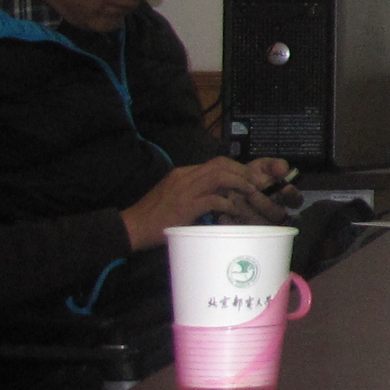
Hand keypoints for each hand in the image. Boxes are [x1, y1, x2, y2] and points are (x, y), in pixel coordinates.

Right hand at [122, 156, 289, 252]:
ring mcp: (184, 190)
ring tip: (251, 191)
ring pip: (219, 176)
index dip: (236, 168)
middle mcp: (185, 177)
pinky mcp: (185, 205)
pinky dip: (227, 203)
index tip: (250, 177)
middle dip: (243, 171)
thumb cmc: (153, 216)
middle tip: (258, 182)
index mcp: (183, 173)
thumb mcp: (175, 196)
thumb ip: (194, 192)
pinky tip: (234, 209)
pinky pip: (213, 199)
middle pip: (221, 164)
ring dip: (239, 183)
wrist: (132, 226)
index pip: (216, 162)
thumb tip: (219, 195)